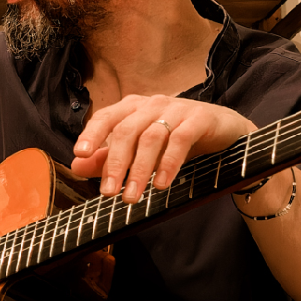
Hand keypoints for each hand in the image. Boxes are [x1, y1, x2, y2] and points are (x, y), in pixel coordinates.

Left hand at [70, 95, 254, 202]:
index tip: (81, 154)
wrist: (224, 131)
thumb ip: (108, 157)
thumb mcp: (141, 150)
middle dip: (115, 164)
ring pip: (151, 138)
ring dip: (140, 170)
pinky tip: (161, 184)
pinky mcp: (200, 118)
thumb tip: (75, 165)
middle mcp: (152, 104)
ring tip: (132, 196)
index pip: (107, 117)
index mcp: (133, 108)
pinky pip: (180, 140)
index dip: (92, 134)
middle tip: (108, 193)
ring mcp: (177, 108)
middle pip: (126, 131)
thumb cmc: (175, 139)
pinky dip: (168, 163)